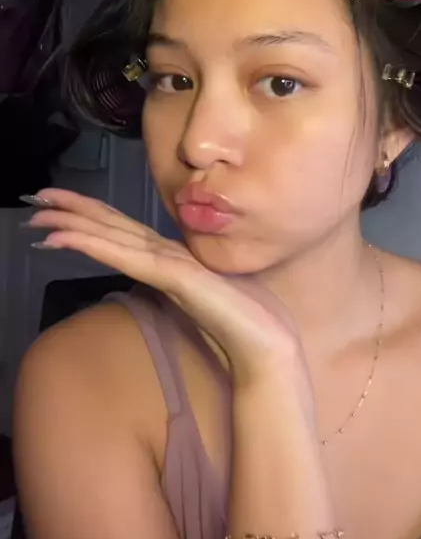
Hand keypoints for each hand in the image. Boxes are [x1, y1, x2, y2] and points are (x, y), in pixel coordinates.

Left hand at [25, 189, 303, 387]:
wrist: (266, 343)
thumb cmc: (241, 322)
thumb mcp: (201, 298)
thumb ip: (182, 281)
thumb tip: (165, 277)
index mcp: (173, 256)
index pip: (124, 230)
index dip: (92, 215)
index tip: (60, 208)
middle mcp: (167, 251)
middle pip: (113, 224)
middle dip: (74, 208)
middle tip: (37, 196)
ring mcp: (169, 261)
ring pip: (112, 234)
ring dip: (73, 220)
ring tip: (39, 210)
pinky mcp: (173, 274)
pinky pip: (123, 255)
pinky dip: (91, 243)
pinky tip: (64, 238)